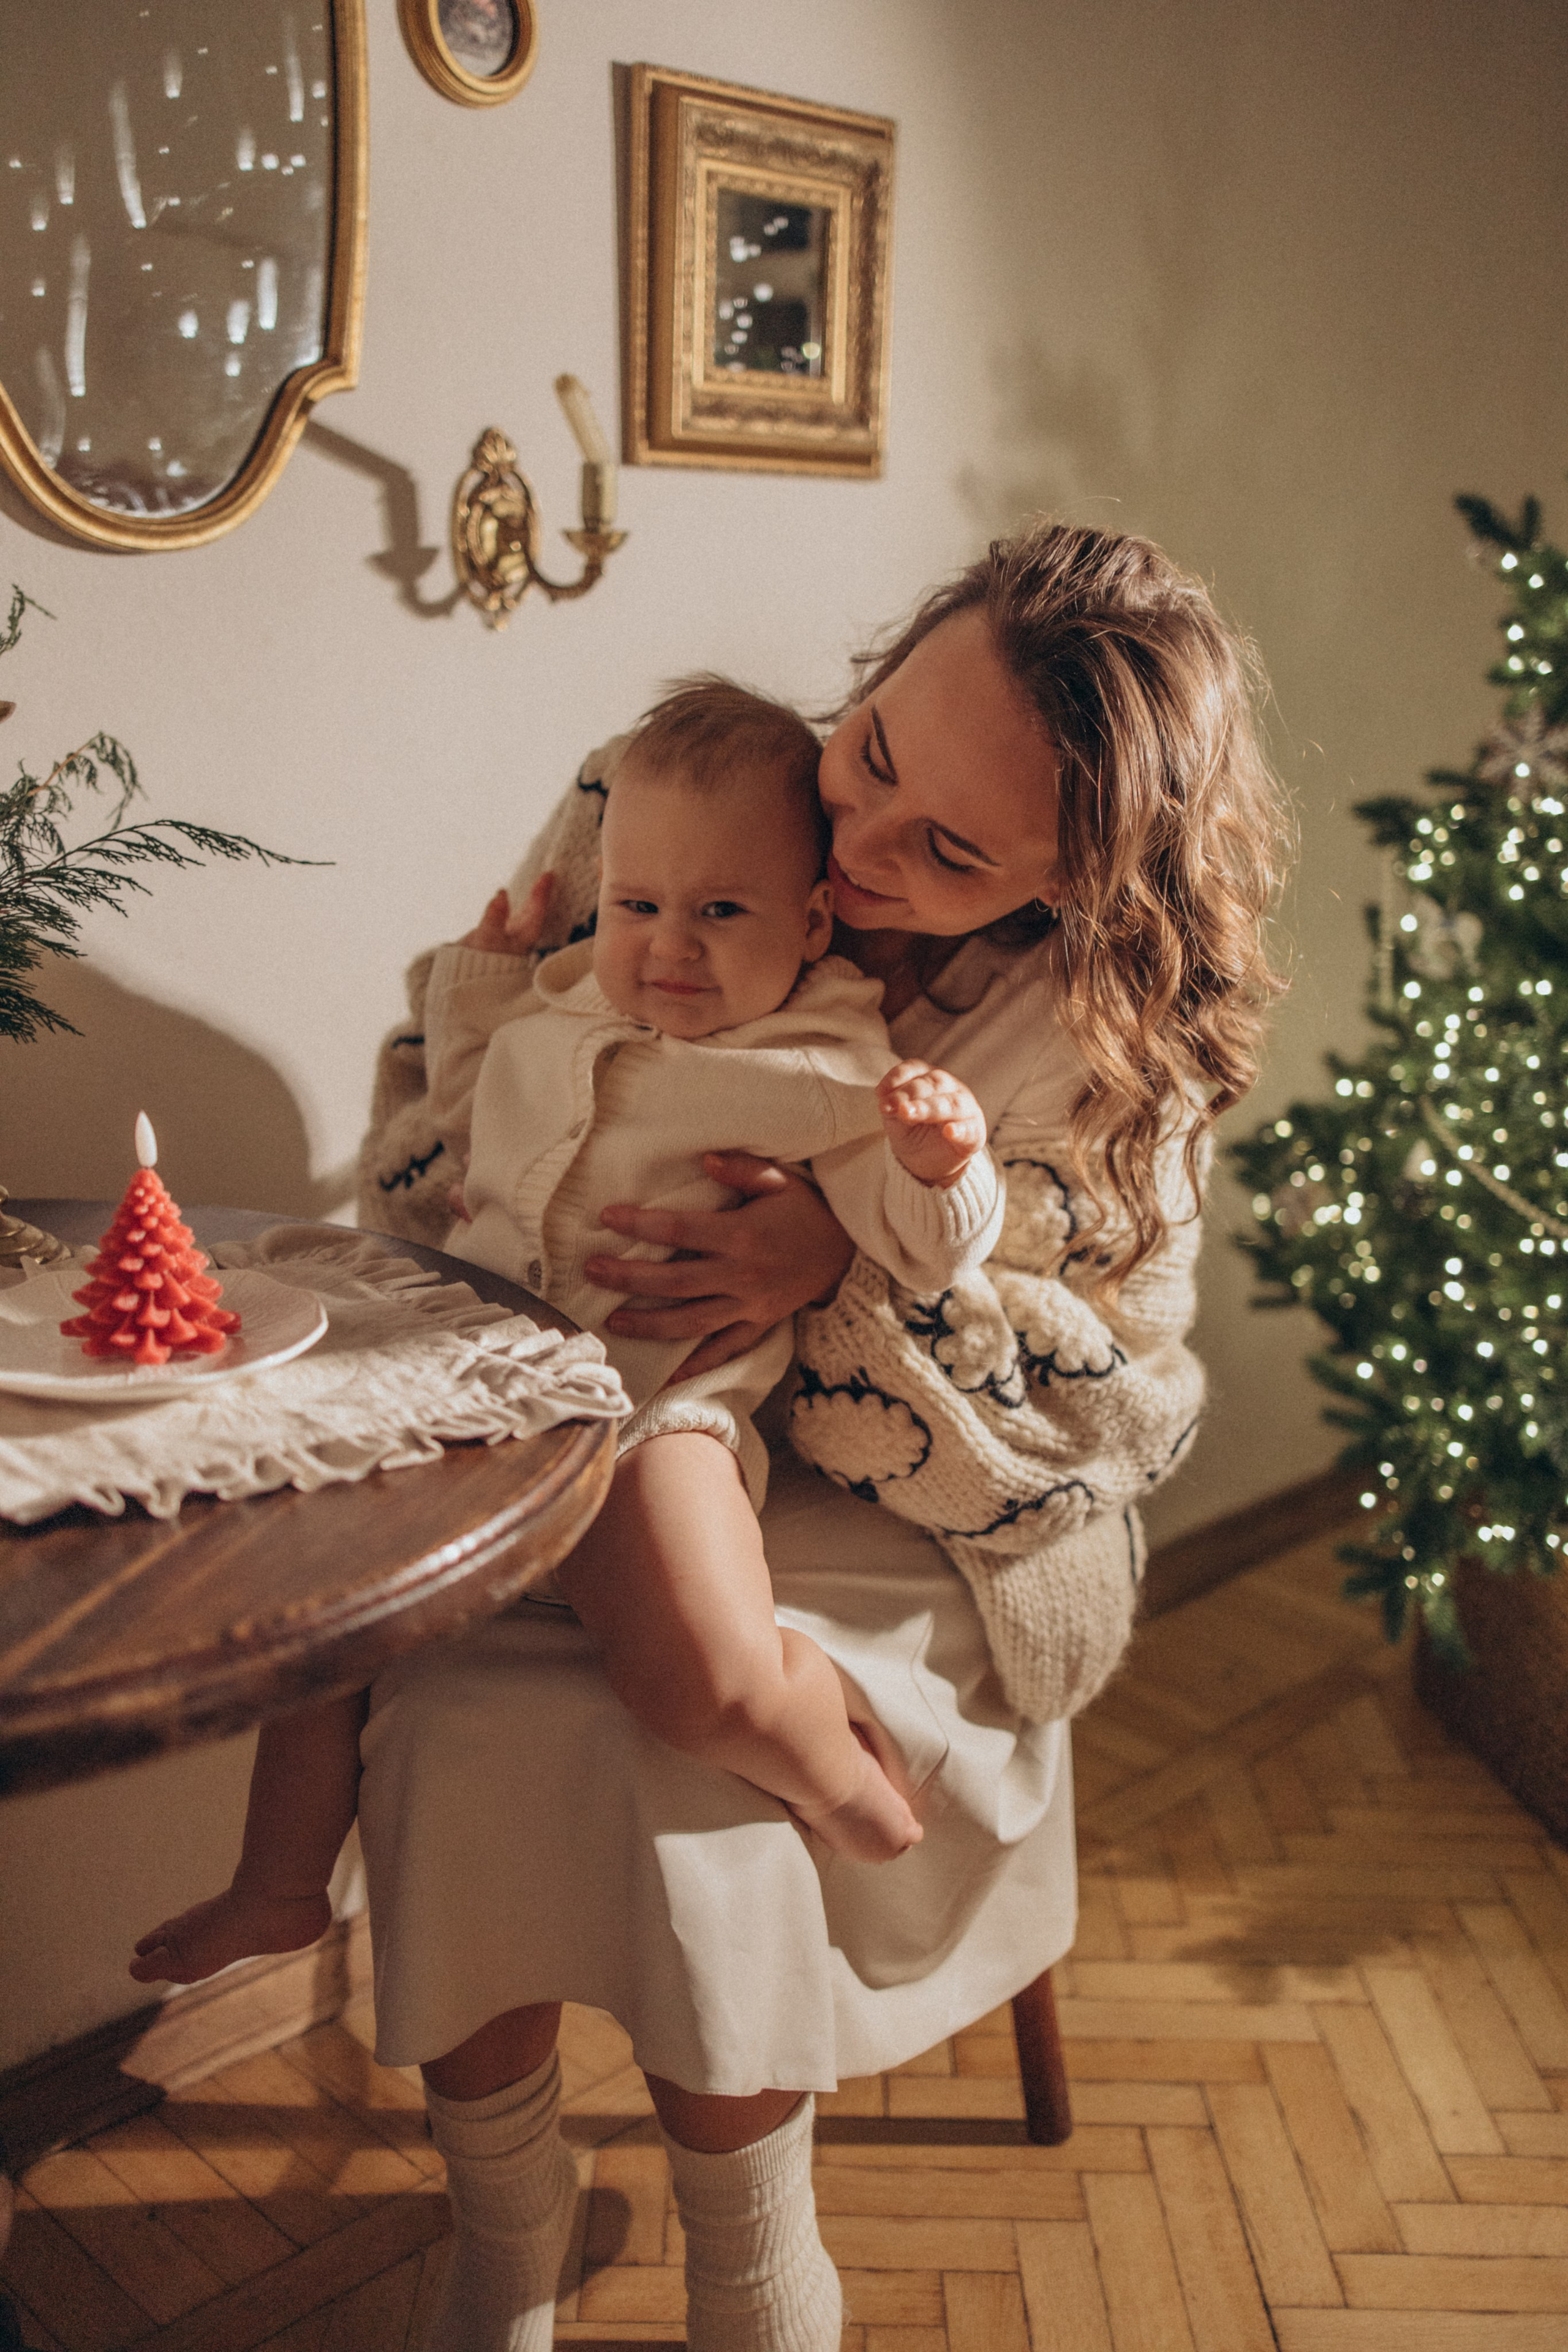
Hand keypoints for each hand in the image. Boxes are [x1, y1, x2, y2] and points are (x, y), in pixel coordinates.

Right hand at [460, 871, 553, 956]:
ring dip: (530, 901)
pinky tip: (511, 900)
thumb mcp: (483, 939)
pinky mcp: (496, 942)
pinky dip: (513, 909)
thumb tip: (502, 895)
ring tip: (539, 884)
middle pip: (533, 916)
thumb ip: (493, 917)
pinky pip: (510, 921)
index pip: (535, 915)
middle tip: (549, 875)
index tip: (548, 876)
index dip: (541, 895)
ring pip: (524, 919)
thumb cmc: (476, 964)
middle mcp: (518, 942)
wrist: (461, 984)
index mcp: (520, 942)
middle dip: (540, 896)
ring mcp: (508, 942)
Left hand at [584, 1153, 855, 1378]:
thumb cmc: (809, 1210)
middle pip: (675, 1282)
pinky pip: (724, 1349)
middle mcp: (742, 1276)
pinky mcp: (760, 1324)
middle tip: (592, 1271)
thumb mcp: (781, 1180)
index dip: (640, 1225)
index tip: (606, 1217)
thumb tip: (704, 1159)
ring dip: (649, 1324)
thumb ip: (742, 1168)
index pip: (680, 1231)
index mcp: (743, 1236)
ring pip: (691, 1321)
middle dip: (629, 1278)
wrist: (850, 1250)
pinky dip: (696, 1363)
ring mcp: (750, 1306)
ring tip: (612, 1322)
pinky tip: (668, 1374)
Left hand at [877, 1059, 985, 1187]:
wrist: (928, 1163)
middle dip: (910, 1093)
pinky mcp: (974, 1134)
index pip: (916, 1068)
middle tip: (893, 1106)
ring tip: (907, 1113)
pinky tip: (948, 1131)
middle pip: (933, 1083)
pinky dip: (959, 1130)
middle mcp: (951, 1088)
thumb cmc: (914, 1132)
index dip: (897, 1076)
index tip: (879, 1093)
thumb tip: (885, 1101)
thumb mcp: (897, 1119)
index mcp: (930, 1079)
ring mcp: (966, 1109)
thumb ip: (893, 1107)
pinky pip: (969, 1130)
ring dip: (927, 1107)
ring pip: (950, 1104)